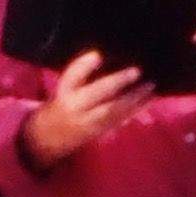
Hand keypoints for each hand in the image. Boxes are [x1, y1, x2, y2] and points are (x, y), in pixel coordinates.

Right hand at [14, 52, 152, 171]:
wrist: (44, 140)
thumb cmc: (58, 107)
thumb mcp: (62, 90)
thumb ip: (79, 75)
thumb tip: (100, 55)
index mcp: (65, 95)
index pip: (74, 79)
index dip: (84, 67)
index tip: (100, 56)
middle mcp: (77, 109)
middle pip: (100, 97)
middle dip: (120, 85)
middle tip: (139, 73)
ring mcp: (90, 123)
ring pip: (115, 110)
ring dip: (136, 99)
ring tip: (151, 86)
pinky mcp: (100, 133)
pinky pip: (120, 120)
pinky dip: (136, 109)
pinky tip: (150, 99)